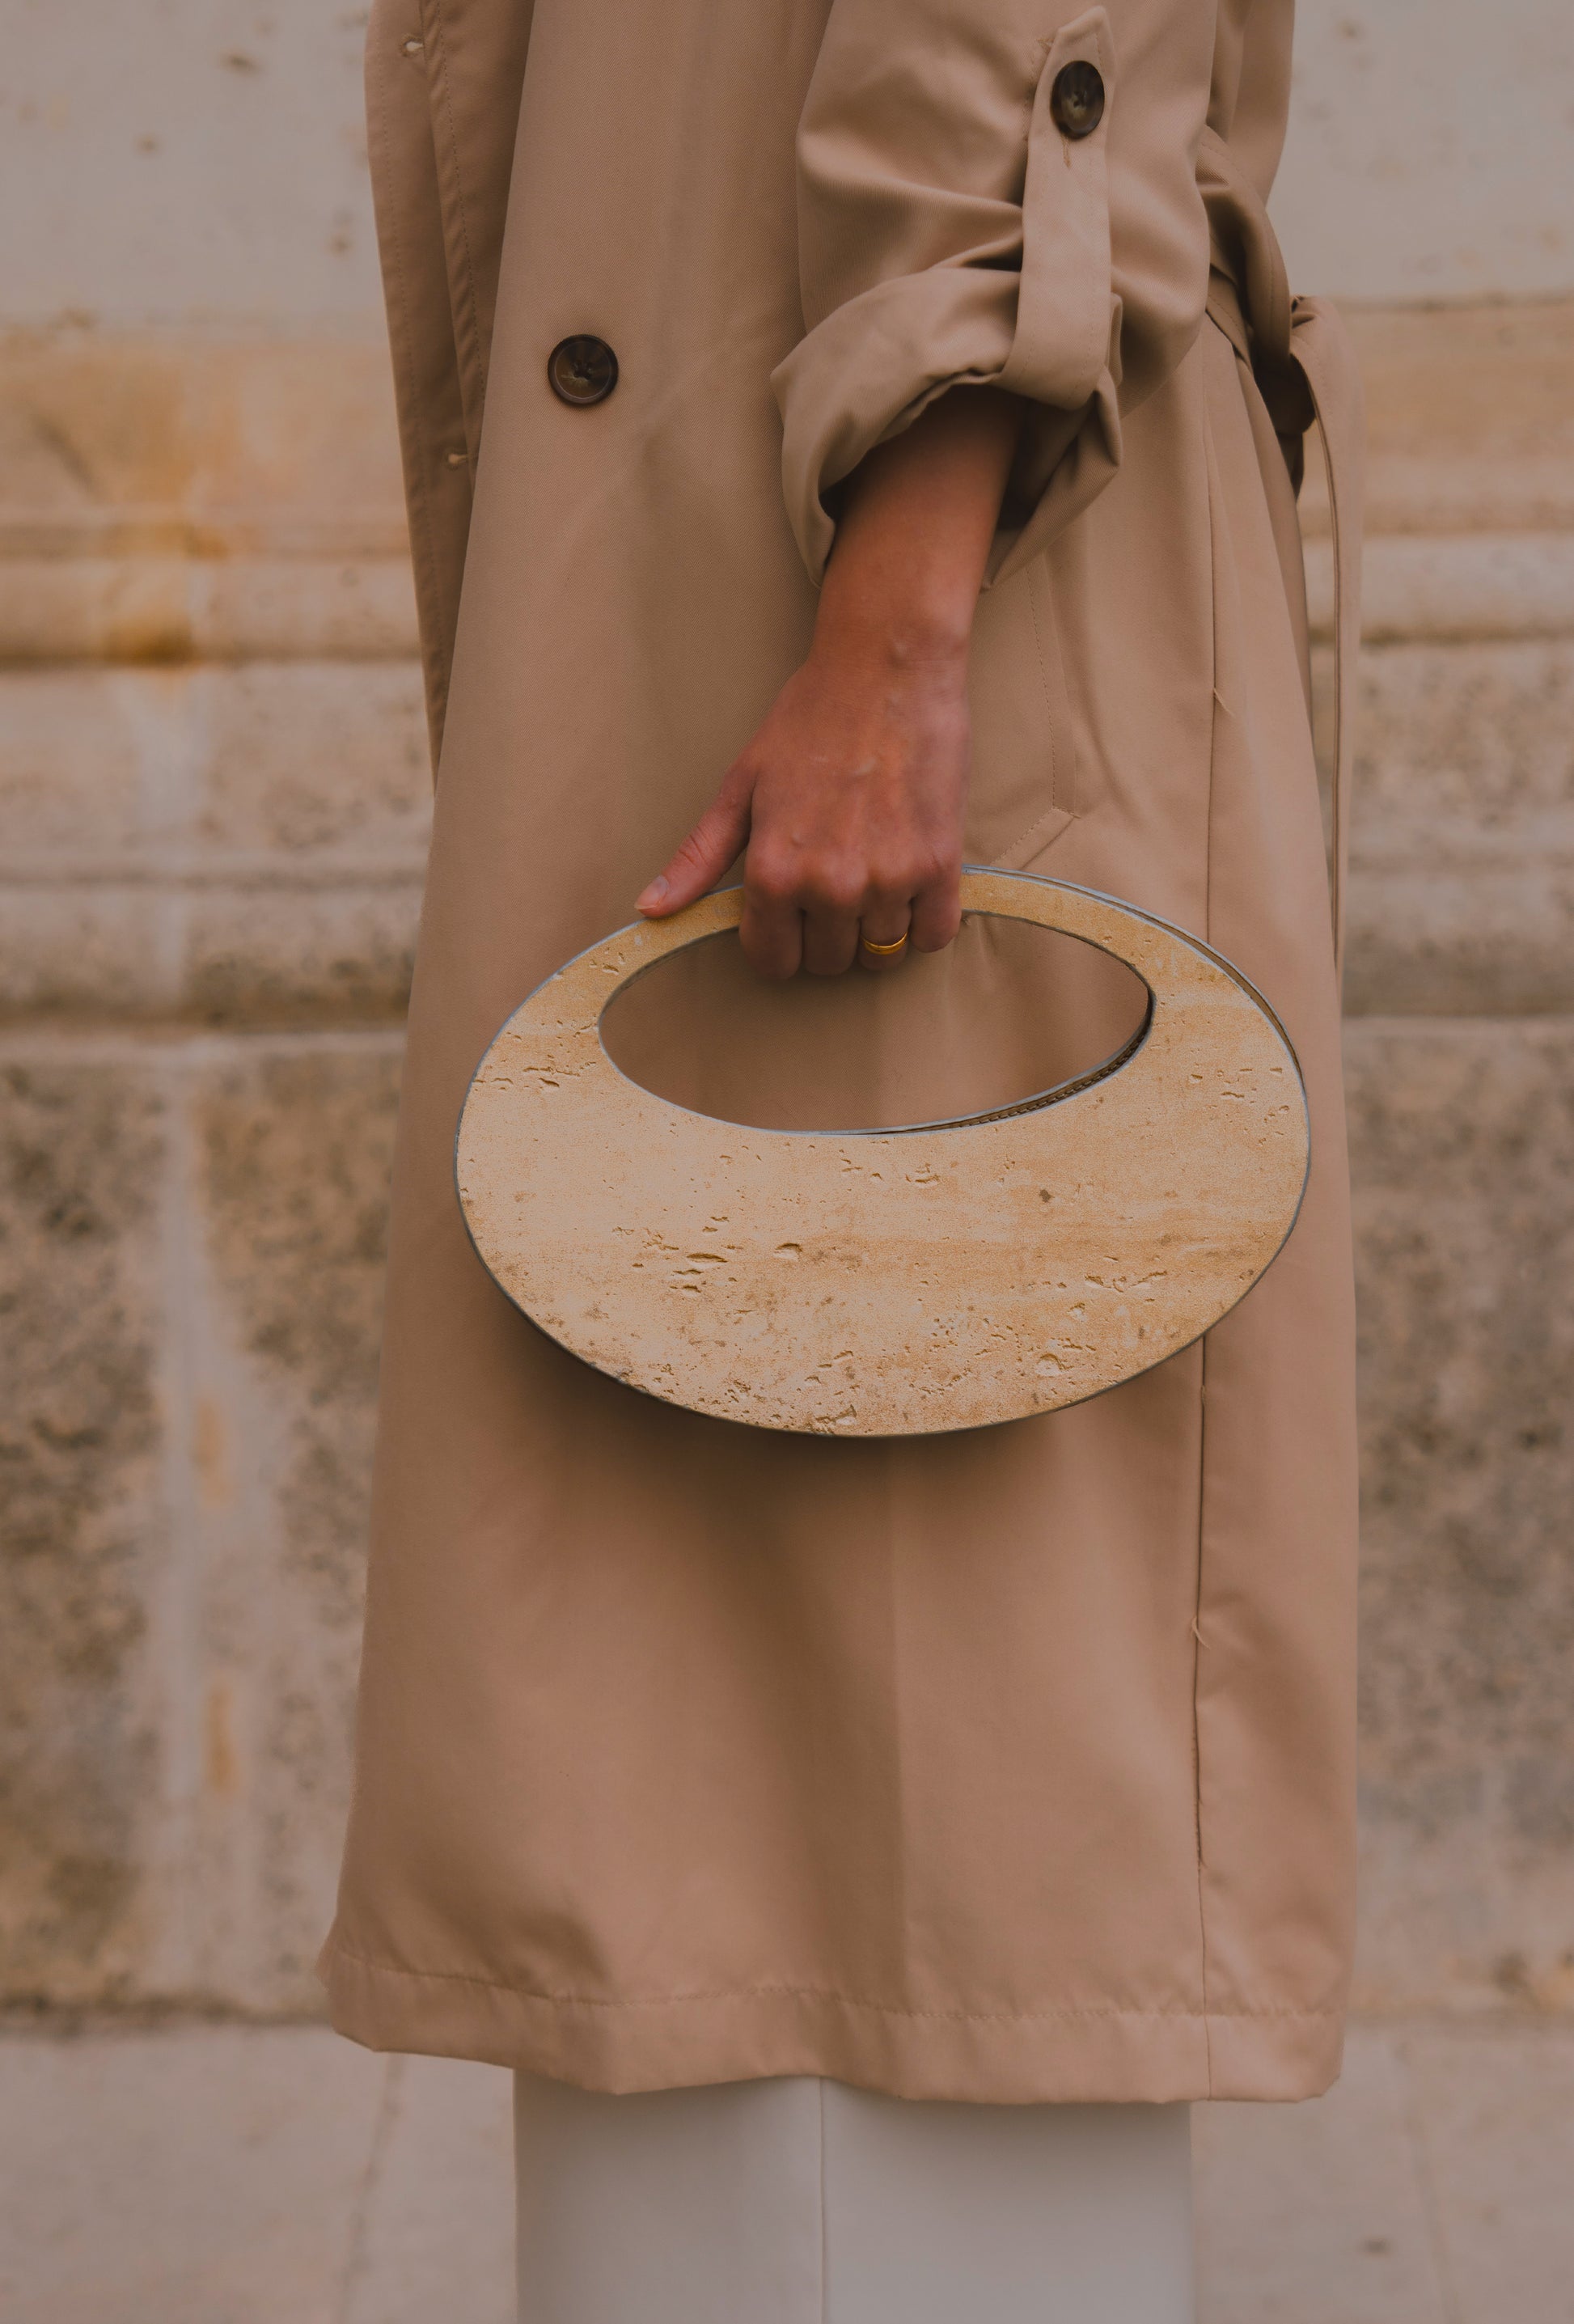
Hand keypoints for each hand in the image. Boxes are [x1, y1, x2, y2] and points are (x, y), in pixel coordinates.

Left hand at [634, 624, 969, 978]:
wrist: (887, 668)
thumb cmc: (810, 718)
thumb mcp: (741, 785)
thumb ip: (699, 857)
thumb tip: (651, 909)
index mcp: (774, 872)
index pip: (774, 962)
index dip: (780, 941)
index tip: (792, 912)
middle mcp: (830, 886)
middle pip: (830, 963)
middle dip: (828, 933)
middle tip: (837, 876)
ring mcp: (889, 879)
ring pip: (882, 954)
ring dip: (877, 925)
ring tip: (875, 867)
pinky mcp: (940, 866)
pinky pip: (933, 936)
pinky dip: (924, 919)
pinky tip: (912, 877)